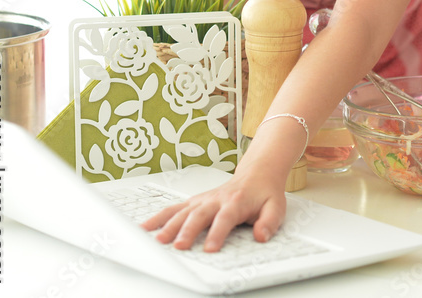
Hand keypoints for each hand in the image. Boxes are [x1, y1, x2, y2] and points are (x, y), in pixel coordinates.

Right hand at [141, 170, 286, 251]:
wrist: (257, 173)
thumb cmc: (264, 192)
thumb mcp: (276, 207)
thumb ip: (269, 222)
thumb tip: (262, 235)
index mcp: (237, 201)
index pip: (225, 219)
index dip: (217, 233)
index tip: (210, 249)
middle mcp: (217, 199)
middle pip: (199, 215)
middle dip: (188, 230)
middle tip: (179, 246)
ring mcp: (203, 199)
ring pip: (183, 211)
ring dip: (169, 225)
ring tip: (158, 239)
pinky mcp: (194, 201)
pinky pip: (174, 208)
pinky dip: (159, 217)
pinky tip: (145, 227)